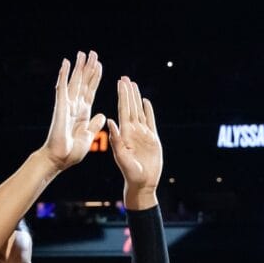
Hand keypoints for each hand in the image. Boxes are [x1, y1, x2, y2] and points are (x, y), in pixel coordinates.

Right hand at [41, 51, 104, 171]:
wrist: (60, 159)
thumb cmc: (72, 152)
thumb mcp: (88, 137)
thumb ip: (94, 125)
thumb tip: (102, 115)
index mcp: (83, 114)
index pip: (90, 91)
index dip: (95, 78)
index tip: (99, 66)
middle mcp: (75, 106)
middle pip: (83, 83)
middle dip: (88, 68)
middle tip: (92, 53)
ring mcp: (67, 105)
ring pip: (74, 81)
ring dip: (78, 67)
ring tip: (82, 53)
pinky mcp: (60, 106)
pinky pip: (62, 87)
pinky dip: (64, 75)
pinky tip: (66, 63)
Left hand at [109, 76, 161, 208]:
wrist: (142, 184)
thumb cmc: (130, 174)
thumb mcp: (121, 157)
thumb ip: (116, 139)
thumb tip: (110, 121)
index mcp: (124, 134)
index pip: (123, 110)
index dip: (122, 96)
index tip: (120, 83)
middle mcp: (133, 132)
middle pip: (130, 108)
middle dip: (128, 93)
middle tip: (125, 78)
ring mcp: (143, 135)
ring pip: (139, 112)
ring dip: (136, 98)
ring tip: (134, 85)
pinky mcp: (152, 139)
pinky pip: (150, 121)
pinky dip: (148, 111)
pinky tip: (145, 102)